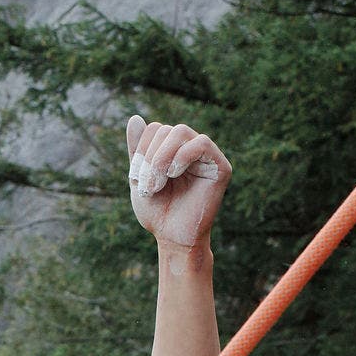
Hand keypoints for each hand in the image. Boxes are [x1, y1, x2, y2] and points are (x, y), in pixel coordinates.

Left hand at [126, 116, 230, 250]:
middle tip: (148, 187)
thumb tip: (135, 117)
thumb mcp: (140, 178)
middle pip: (166, 129)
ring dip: (162, 157)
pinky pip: (202, 143)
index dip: (142, 150)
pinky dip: (183, 155)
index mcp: (173, 150)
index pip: (155, 129)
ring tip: (158, 183)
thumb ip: (137, 150)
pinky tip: (174, 174)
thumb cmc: (158, 213)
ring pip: (181, 132)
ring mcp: (207, 156)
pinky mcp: (220, 167)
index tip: (137, 179)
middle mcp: (191, 149)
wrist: (173, 239)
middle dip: (150, 157)